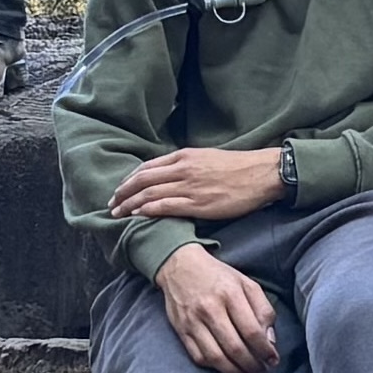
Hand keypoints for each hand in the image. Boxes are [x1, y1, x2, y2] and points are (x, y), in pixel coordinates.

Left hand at [110, 144, 286, 224]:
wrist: (262, 173)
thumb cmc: (238, 167)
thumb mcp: (207, 158)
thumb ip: (187, 165)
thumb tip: (171, 176)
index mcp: (184, 156)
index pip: (147, 167)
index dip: (129, 179)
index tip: (120, 189)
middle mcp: (183, 169)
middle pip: (142, 179)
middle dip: (123, 192)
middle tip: (111, 203)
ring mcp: (190, 186)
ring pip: (150, 193)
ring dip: (130, 203)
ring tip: (118, 213)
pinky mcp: (199, 203)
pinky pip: (166, 206)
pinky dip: (148, 210)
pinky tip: (138, 215)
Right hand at [161, 242, 281, 372]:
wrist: (179, 266)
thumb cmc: (218, 276)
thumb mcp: (246, 283)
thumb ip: (263, 310)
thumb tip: (270, 340)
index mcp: (230, 294)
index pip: (252, 331)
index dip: (265, 351)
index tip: (273, 360)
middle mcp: (210, 309)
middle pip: (235, 348)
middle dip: (253, 365)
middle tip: (263, 371)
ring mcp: (192, 321)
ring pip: (216, 357)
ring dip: (236, 372)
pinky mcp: (181, 330)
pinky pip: (199, 357)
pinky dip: (216, 367)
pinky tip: (228, 368)